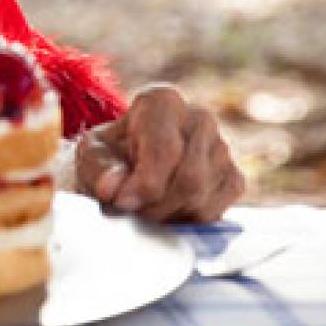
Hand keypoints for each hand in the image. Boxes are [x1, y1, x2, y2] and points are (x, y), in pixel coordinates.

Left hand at [75, 84, 244, 222]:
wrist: (128, 164)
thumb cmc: (110, 154)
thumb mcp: (92, 156)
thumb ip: (99, 169)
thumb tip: (114, 188)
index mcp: (163, 102)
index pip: (165, 149)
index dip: (144, 184)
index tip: (121, 203)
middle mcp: (199, 118)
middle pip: (188, 179)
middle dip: (155, 207)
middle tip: (130, 215)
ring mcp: (222, 148)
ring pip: (202, 199)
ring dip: (167, 217)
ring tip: (142, 211)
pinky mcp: (233, 178)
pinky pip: (214, 212)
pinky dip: (186, 222)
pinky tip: (166, 213)